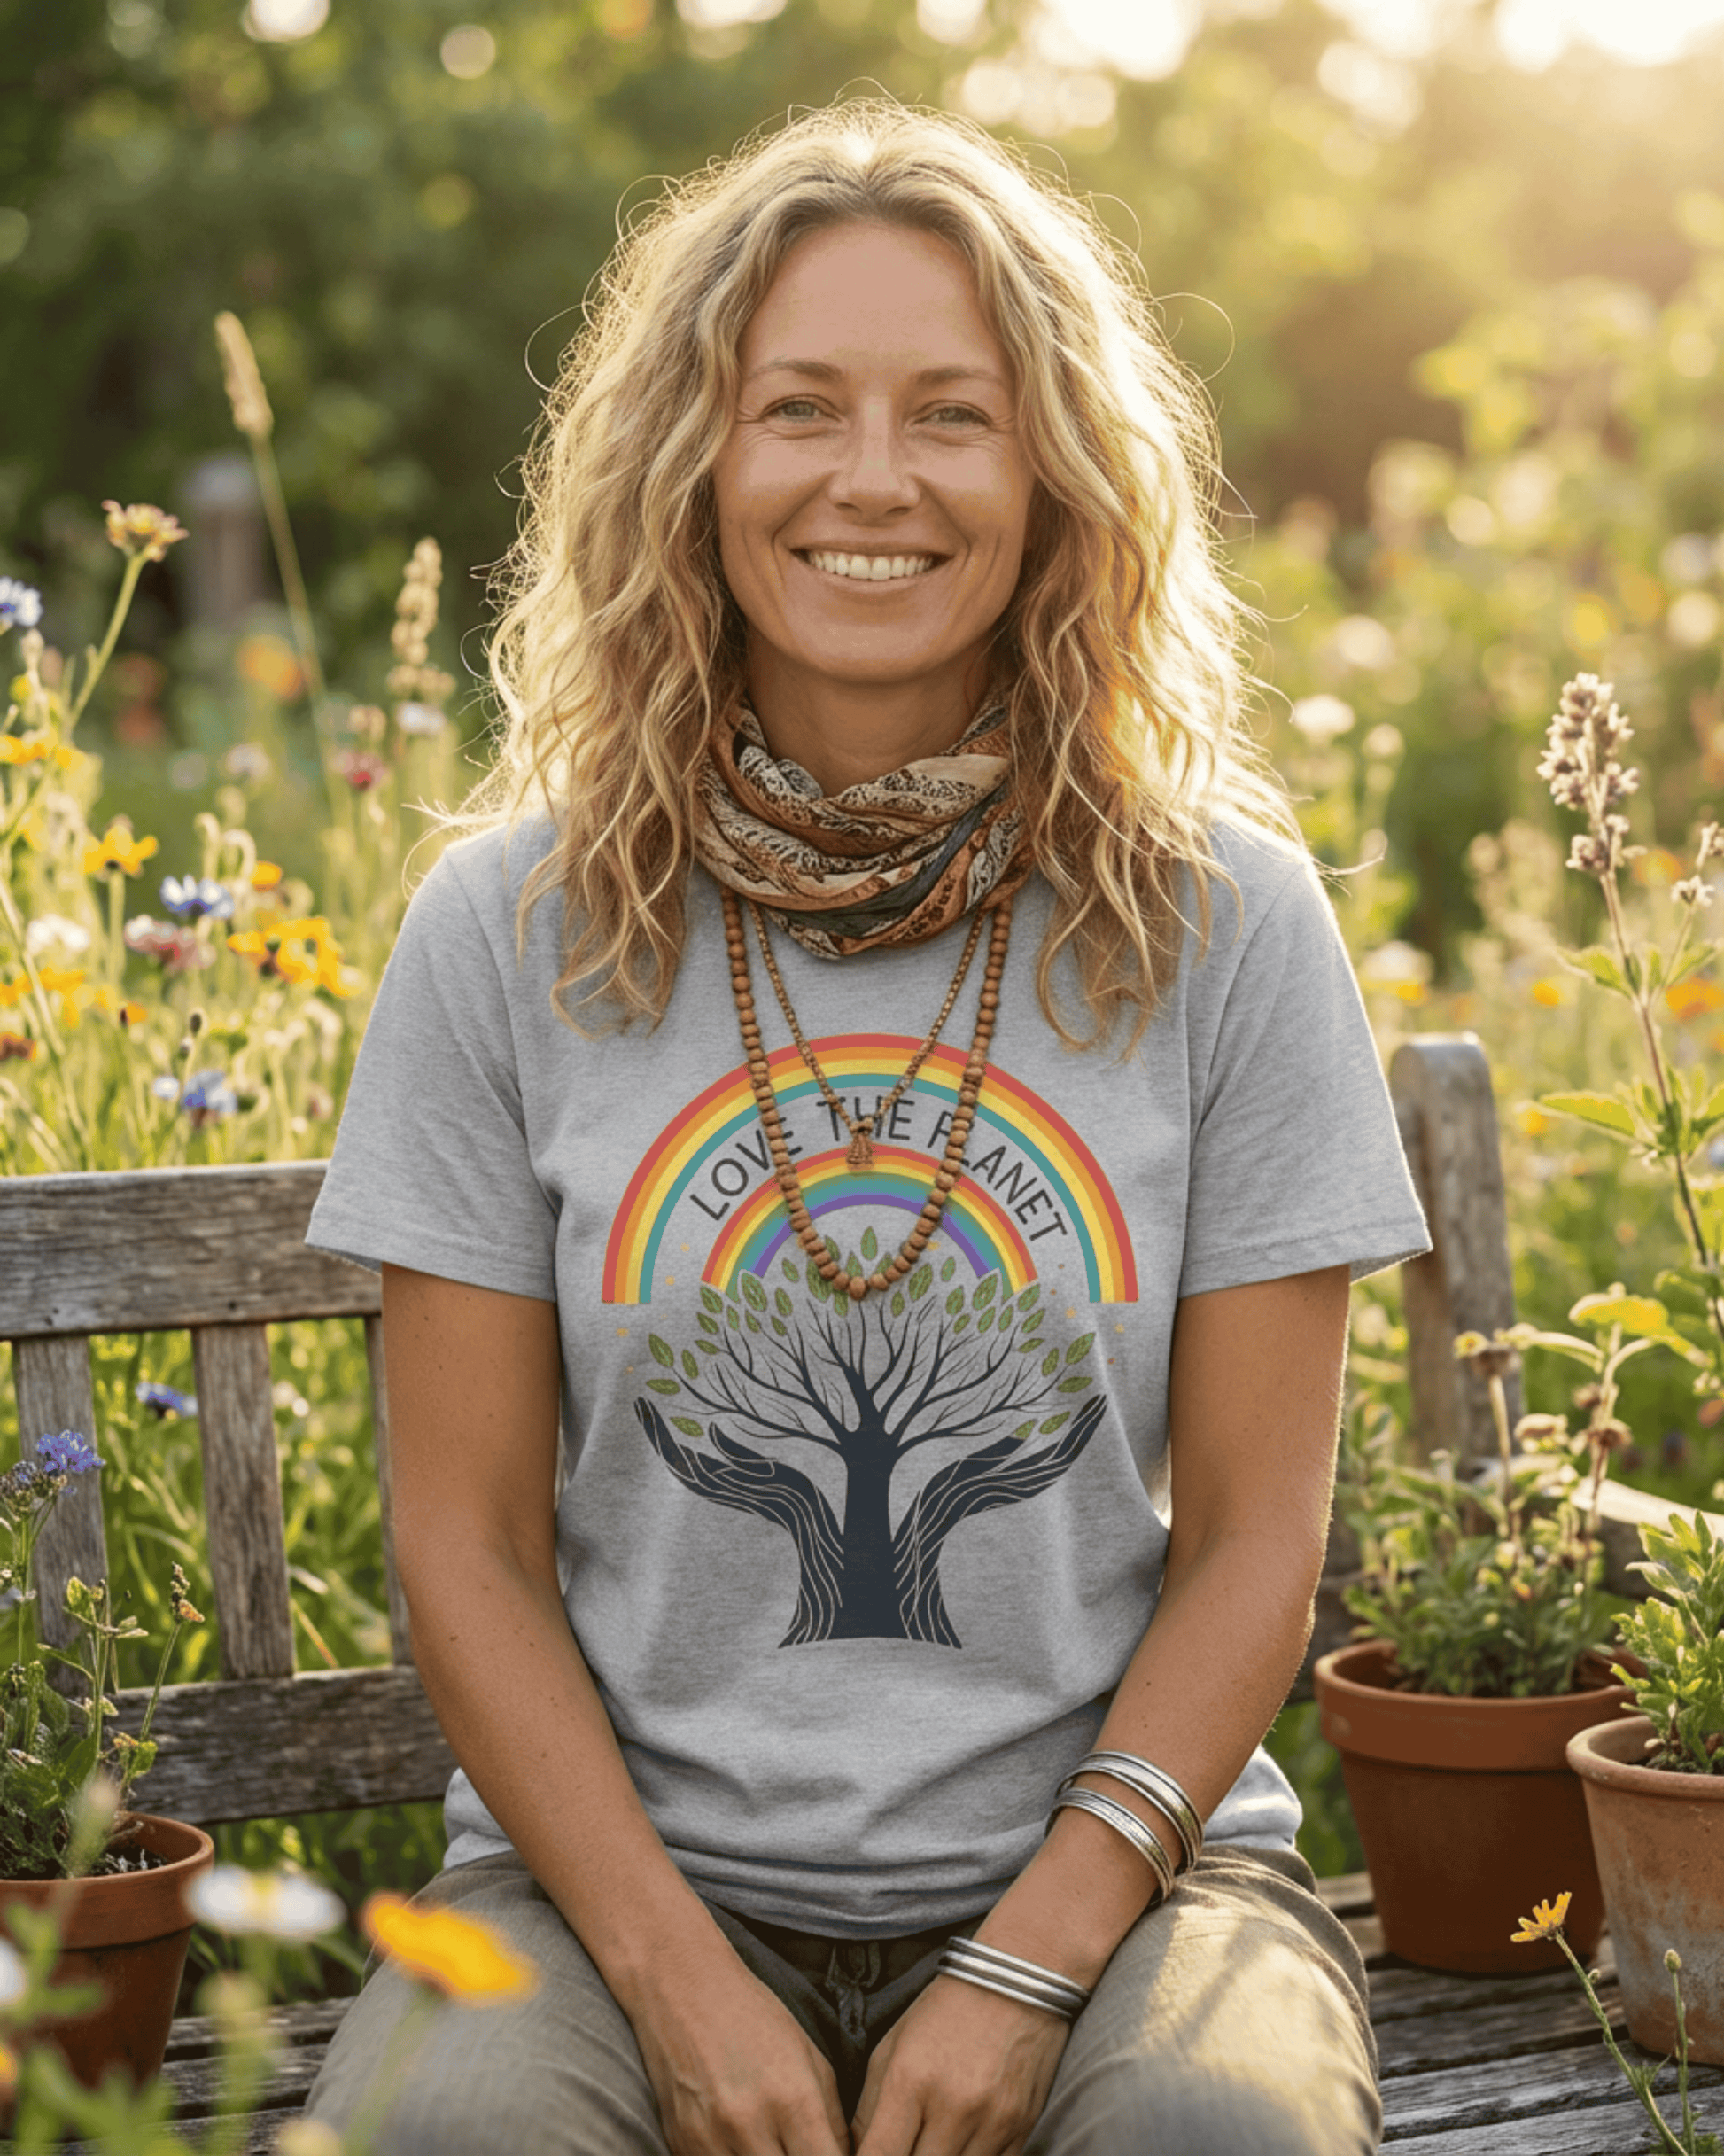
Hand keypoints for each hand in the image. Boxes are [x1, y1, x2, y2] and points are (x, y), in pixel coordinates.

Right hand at [629, 1948, 850, 2155]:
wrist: (683, 1988)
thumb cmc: (754, 2018)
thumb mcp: (810, 2058)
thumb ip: (832, 2121)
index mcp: (794, 2099)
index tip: (826, 2154)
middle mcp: (750, 2124)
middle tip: (796, 2145)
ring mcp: (710, 2139)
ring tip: (769, 2141)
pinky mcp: (681, 2145)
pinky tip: (738, 2141)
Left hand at [851, 1974, 1069, 2155]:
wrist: (1015, 1979)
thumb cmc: (944, 2011)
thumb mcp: (892, 2046)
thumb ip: (869, 2108)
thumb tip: (857, 2153)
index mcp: (910, 2080)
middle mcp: (952, 2106)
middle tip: (903, 2145)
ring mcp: (991, 2121)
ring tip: (931, 2142)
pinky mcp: (1021, 2128)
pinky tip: (959, 2144)